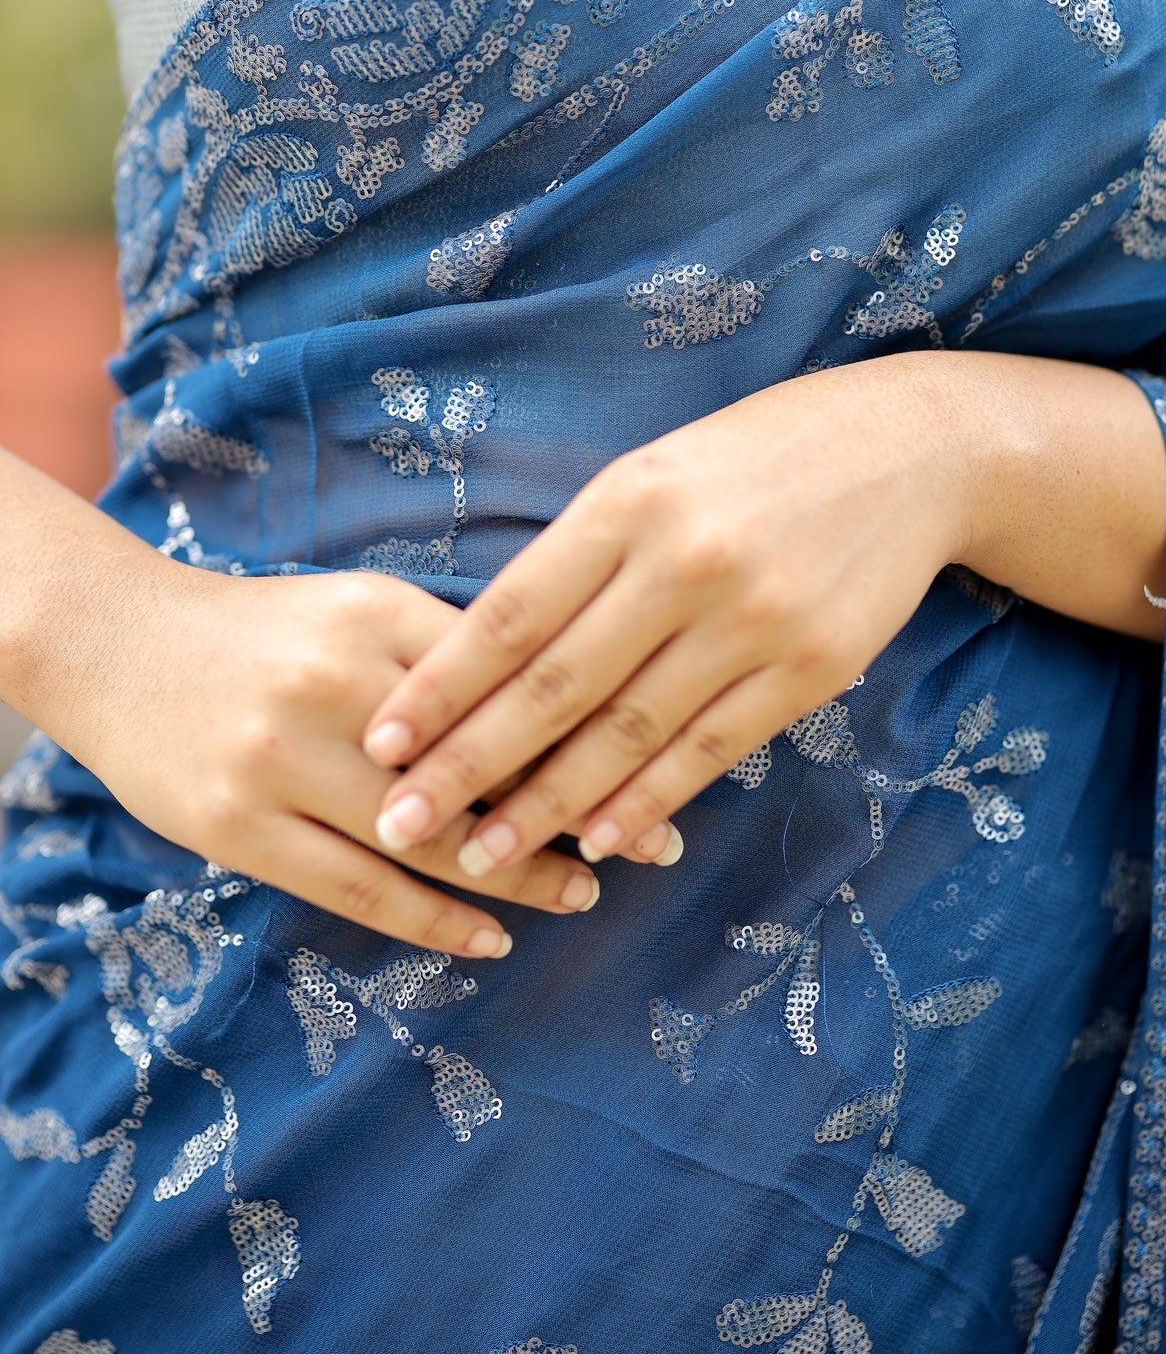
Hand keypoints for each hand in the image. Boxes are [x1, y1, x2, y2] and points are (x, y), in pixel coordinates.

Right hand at [9, 537, 618, 955]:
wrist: (120, 646)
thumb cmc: (270, 631)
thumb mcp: (358, 609)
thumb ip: (449, 651)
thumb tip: (579, 699)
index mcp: (376, 614)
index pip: (508, 676)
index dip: (591, 723)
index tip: (665, 753)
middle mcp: (332, 682)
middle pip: (479, 761)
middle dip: (575, 806)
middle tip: (653, 841)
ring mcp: (280, 761)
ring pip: (424, 835)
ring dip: (518, 874)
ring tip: (584, 892)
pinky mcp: (239, 827)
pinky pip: (357, 889)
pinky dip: (433, 918)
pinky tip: (490, 936)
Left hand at [360, 352, 1165, 873]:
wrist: (911, 448)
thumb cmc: (761, 456)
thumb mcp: (659, 470)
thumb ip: (585, 551)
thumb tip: (495, 652)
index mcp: (629, 501)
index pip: (512, 612)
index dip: (442, 685)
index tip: (382, 739)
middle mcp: (684, 562)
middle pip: (555, 685)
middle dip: (469, 764)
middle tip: (399, 822)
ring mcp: (751, 621)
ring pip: (627, 732)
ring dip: (547, 804)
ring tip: (480, 854)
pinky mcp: (808, 669)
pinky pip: (709, 748)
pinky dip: (647, 799)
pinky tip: (599, 839)